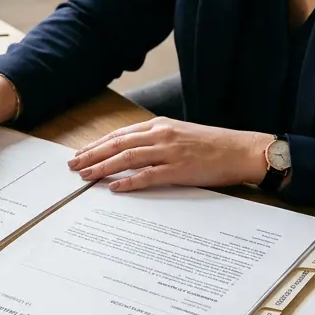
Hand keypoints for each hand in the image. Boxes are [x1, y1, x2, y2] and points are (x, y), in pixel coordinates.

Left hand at [67, 118, 273, 192]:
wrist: (242, 150)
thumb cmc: (213, 145)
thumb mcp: (180, 134)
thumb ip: (157, 140)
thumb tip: (132, 151)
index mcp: (160, 126)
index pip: (120, 134)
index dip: (97, 144)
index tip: (81, 153)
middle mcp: (161, 135)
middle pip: (117, 144)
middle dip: (92, 155)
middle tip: (72, 165)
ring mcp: (169, 152)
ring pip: (127, 158)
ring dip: (103, 167)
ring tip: (85, 176)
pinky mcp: (179, 169)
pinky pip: (148, 176)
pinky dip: (128, 181)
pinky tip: (114, 187)